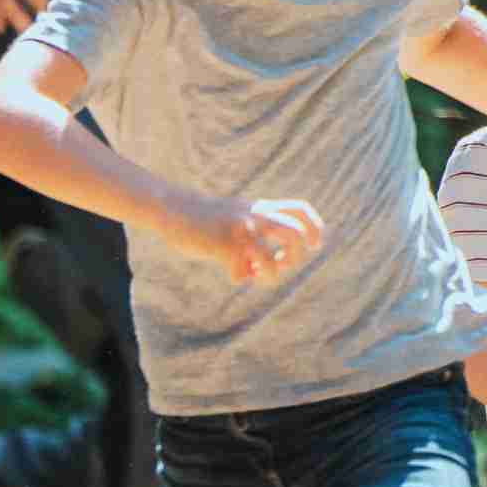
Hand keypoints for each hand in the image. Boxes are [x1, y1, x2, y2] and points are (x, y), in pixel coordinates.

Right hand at [170, 197, 324, 282]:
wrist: (172, 209)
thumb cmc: (204, 218)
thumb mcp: (237, 213)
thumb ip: (257, 224)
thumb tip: (272, 259)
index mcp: (260, 207)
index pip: (300, 210)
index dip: (315, 228)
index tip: (314, 245)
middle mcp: (254, 216)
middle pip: (295, 233)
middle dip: (296, 257)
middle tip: (282, 264)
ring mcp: (239, 232)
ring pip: (271, 259)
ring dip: (270, 275)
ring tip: (256, 274)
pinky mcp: (222, 246)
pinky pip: (241, 273)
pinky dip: (239, 278)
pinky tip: (232, 273)